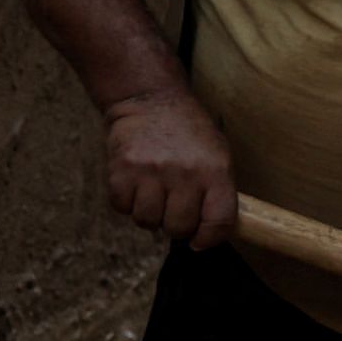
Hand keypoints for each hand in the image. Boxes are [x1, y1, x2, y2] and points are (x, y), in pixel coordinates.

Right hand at [103, 88, 234, 247]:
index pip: (219, 221)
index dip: (209, 239)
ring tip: (154, 193)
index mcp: (215, 171)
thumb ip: (218, 192)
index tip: (200, 241)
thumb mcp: (218, 154)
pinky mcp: (122, 170)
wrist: (151, 99)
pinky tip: (135, 185)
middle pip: (178, 227)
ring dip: (149, 214)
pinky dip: (126, 202)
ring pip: (147, 221)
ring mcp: (151, 171)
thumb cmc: (189, 134)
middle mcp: (185, 173)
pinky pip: (122, 207)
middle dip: (175, 225)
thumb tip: (211, 233)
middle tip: (173, 208)